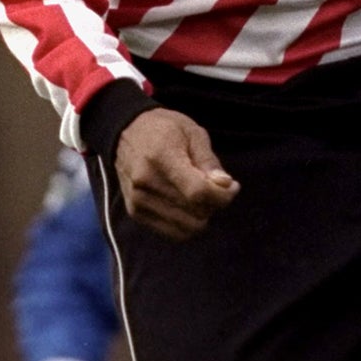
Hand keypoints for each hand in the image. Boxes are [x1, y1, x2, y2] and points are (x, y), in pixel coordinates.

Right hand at [114, 107, 238, 239]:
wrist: (127, 132)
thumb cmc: (165, 129)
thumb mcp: (193, 133)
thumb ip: (209, 161)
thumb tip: (225, 186)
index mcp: (161, 158)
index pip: (197, 192)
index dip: (223, 195)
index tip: (233, 186)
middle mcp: (145, 183)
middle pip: (195, 212)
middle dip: (216, 203)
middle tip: (219, 188)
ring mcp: (138, 201)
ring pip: (187, 227)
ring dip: (204, 215)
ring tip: (204, 195)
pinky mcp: (135, 213)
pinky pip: (174, 232)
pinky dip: (189, 223)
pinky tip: (190, 204)